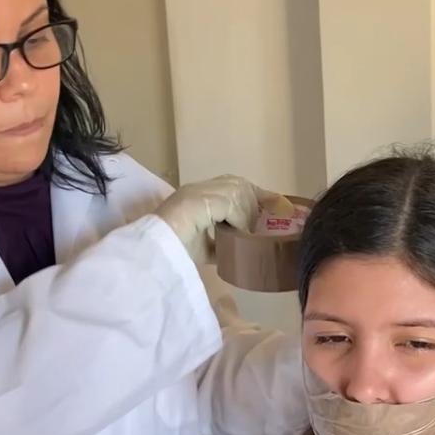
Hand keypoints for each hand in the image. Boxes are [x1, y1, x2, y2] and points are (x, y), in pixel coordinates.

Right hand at [156, 175, 270, 262]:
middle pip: (241, 185)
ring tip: (244, 233)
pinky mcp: (203, 199)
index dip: (257, 195)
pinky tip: (235, 234)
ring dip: (246, 215)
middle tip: (273, 215)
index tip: (278, 204)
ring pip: (239, 193)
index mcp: (200, 196)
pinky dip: (237, 222)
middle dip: (259, 199)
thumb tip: (242, 249)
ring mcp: (201, 191)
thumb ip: (222, 243)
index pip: (235, 187)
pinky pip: (232, 206)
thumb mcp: (204, 247)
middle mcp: (201, 188)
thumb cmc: (174, 249)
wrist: (156, 249)